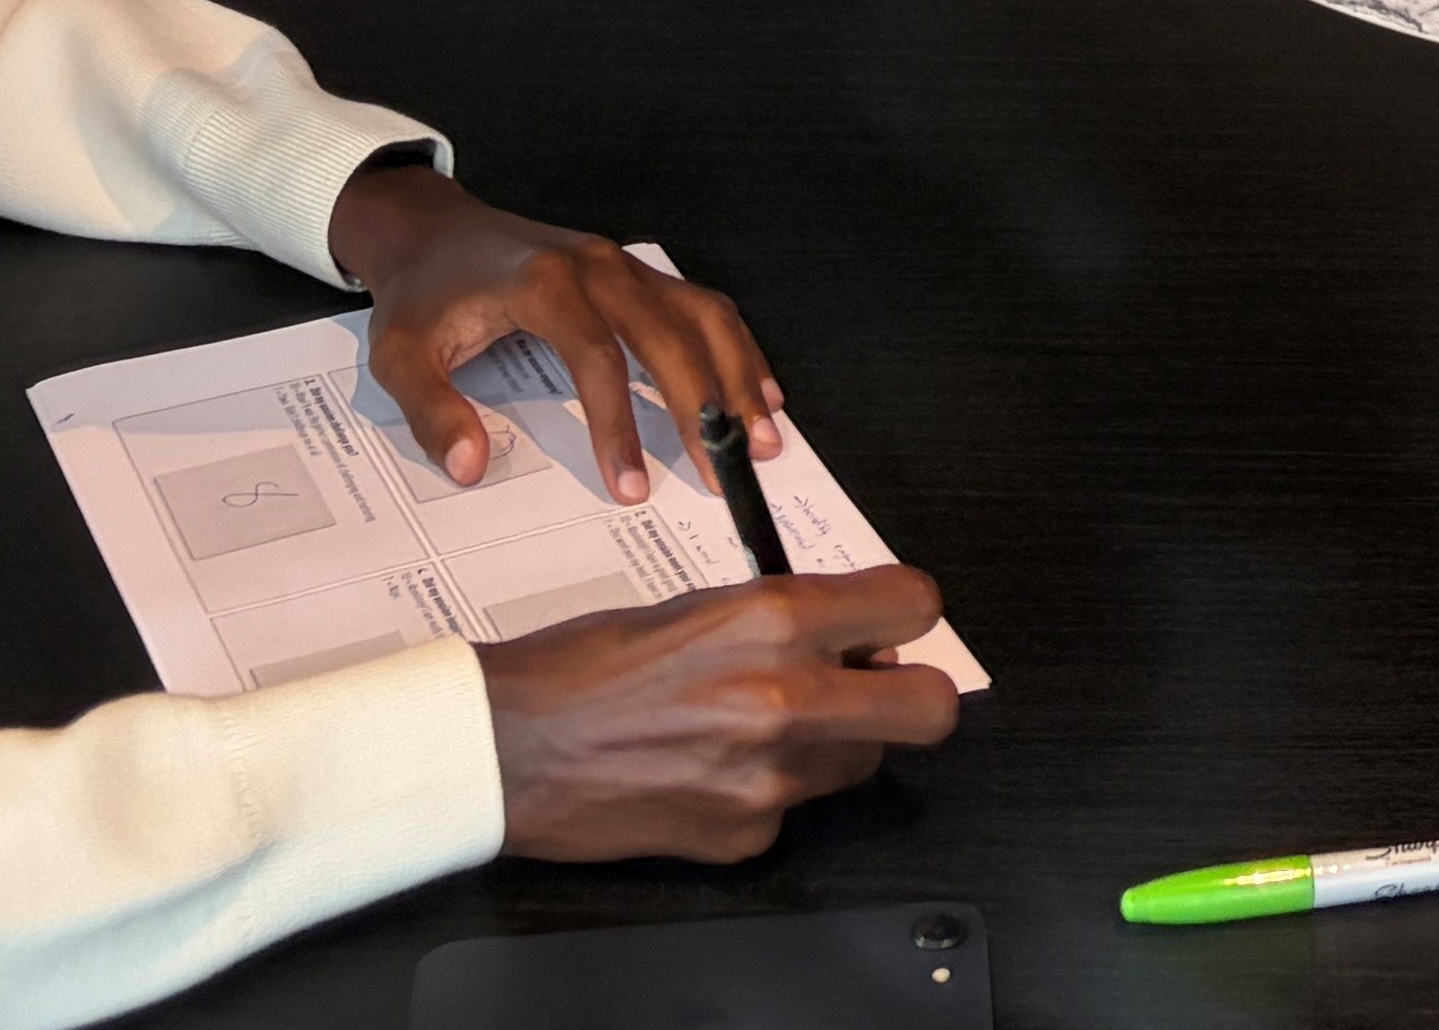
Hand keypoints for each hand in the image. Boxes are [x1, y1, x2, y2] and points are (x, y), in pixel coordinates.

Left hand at [332, 171, 782, 498]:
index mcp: (544, 283)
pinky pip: (701, 305)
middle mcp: (597, 266)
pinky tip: (759, 393)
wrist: (434, 230)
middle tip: (723, 475)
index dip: (619, 424)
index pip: (597, 356)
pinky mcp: (637, 273)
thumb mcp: (401, 355)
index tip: (631, 486)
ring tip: (761, 439)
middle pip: (669, 335)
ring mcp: (624, 265)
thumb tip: (472, 467)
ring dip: (736, 375)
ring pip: (701, 314)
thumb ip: (432, 412)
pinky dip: (736, 348)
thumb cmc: (422, 295)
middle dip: (702, 408)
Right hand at [480, 572, 962, 861]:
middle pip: (929, 708)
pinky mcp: (747, 834)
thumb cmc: (583, 666)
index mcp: (771, 622)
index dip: (909, 612)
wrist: (508, 746)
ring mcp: (770, 777)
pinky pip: (797, 805)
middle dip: (912, 691)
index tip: (895, 620)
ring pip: (865, 761)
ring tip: (765, 723)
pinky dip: (772, 786)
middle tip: (873, 681)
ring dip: (837, 740)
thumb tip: (848, 633)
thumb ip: (782, 616)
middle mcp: (784, 700)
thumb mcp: (694, 605)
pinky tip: (713, 766)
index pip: (914, 606)